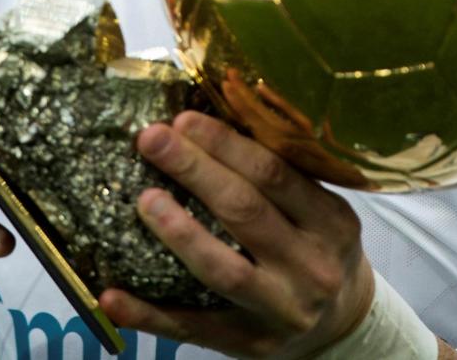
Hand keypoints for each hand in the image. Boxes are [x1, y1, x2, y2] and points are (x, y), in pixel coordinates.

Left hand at [99, 110, 374, 358]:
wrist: (344, 326)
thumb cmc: (319, 250)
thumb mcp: (321, 213)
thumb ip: (280, 179)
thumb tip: (205, 126)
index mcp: (331, 222)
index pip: (274, 175)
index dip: (225, 145)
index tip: (183, 119)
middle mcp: (310, 266)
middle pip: (245, 212)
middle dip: (194, 170)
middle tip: (152, 139)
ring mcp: (279, 310)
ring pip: (223, 269)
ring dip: (179, 234)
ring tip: (144, 200)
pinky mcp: (248, 343)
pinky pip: (192, 328)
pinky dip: (149, 313)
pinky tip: (112, 294)